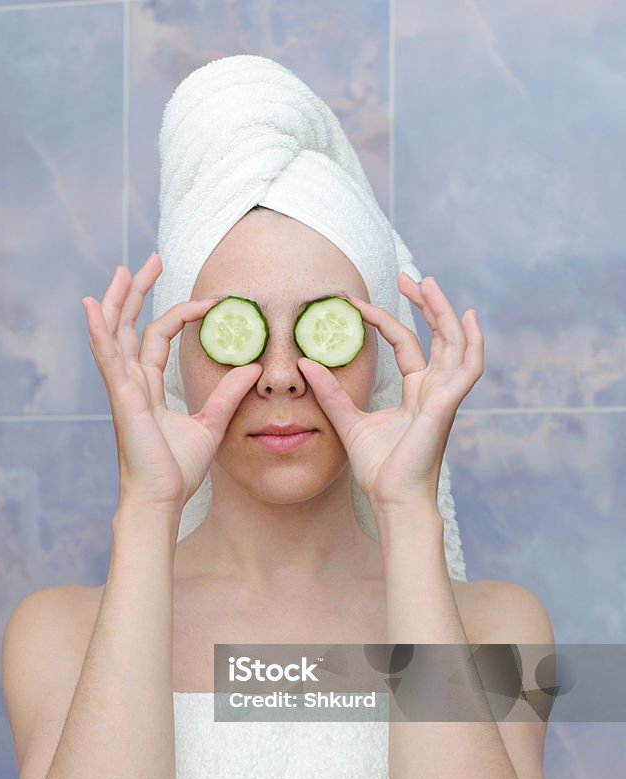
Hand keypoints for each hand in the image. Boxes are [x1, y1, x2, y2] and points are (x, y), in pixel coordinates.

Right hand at [82, 253, 262, 514]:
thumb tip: (254, 369)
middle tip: (150, 261)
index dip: (179, 315)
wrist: (161, 498)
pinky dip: (99, 329)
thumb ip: (228, 394)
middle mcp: (131, 383)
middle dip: (138, 293)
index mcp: (148, 388)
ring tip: (125, 269)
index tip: (207, 303)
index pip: (157, 339)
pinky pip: (107, 357)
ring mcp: (123, 388)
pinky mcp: (121, 398)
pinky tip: (94, 305)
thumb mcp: (211, 424)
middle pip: (130, 326)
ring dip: (119, 300)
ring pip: (115, 334)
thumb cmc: (177, 470)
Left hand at [296, 274, 483, 511]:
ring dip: (444, 312)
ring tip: (429, 284)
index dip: (386, 321)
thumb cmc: (379, 469)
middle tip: (409, 277)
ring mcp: (444, 397)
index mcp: (416, 392)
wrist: (393, 499)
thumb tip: (306, 364)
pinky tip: (469, 318)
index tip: (358, 305)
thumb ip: (331, 393)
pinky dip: (474, 342)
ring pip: (456, 344)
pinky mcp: (446, 406)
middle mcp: (434, 390)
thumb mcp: (348, 422)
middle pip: (438, 336)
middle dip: (426, 305)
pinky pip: (468, 369)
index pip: (406, 345)